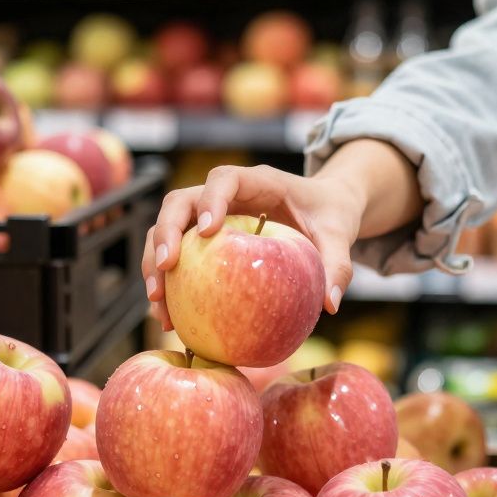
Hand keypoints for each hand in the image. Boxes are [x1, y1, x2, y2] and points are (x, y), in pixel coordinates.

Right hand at [143, 164, 362, 330]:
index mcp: (257, 182)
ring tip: (158, 302)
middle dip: (166, 232)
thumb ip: (338, 264)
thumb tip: (331, 305)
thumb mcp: (340, 234)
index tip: (208, 230)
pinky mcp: (204, 240)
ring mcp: (210, 216)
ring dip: (156, 262)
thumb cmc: (330, 214)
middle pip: (180, 202)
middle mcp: (226, 195)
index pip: (225, 179)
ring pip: (168, 229)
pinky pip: (178, 257)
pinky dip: (168, 283)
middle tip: (166, 268)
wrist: (324, 209)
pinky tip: (169, 317)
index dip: (211, 200)